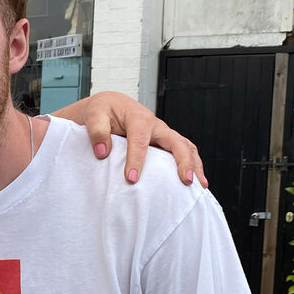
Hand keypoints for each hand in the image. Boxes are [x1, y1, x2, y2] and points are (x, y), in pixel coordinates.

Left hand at [79, 91, 206, 187]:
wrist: (109, 107)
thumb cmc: (102, 112)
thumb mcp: (94, 115)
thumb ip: (97, 131)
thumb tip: (103, 153)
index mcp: (138, 118)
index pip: (140, 140)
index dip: (137, 160)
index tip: (131, 179)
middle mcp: (155, 125)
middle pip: (176, 141)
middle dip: (183, 161)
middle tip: (186, 180)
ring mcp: (163, 134)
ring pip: (186, 147)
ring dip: (195, 165)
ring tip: (200, 186)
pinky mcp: (164, 143)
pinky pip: (183, 152)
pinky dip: (191, 166)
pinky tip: (195, 183)